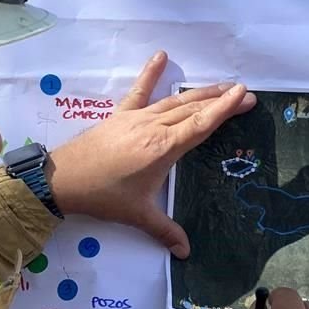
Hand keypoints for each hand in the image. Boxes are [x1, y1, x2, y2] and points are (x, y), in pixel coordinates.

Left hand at [48, 51, 255, 257]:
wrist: (64, 178)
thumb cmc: (103, 196)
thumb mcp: (138, 214)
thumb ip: (165, 231)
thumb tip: (185, 252)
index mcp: (164, 148)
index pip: (202, 124)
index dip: (225, 109)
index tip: (244, 94)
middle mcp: (154, 127)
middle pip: (193, 109)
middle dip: (220, 99)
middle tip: (244, 93)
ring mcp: (137, 117)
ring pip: (175, 101)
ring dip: (199, 92)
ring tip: (221, 85)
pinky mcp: (121, 115)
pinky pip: (140, 91)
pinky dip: (151, 73)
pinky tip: (161, 56)